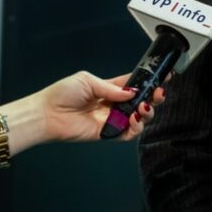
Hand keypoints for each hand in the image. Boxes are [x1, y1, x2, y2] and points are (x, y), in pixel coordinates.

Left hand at [36, 71, 166, 142]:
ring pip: (138, 118)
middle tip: (158, 94)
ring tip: (142, 108)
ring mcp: (112, 120)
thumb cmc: (62, 94)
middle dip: (153, 98)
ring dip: (146, 113)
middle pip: (141, 102)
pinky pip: (127, 134)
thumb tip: (131, 92)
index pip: (135, 85)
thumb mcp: (88, 81)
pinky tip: (133, 121)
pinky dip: (135, 128)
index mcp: (110, 89)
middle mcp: (113, 104)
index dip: (150, 81)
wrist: (47, 114)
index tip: (164, 77)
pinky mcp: (107, 134)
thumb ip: (111, 88)